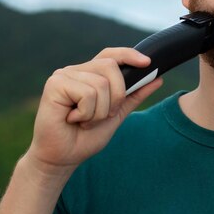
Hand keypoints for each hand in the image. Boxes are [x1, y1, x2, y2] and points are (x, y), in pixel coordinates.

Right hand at [26, 47, 162, 175]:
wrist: (63, 158)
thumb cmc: (85, 137)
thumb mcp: (117, 114)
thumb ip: (134, 95)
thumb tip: (158, 78)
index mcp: (89, 74)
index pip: (111, 55)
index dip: (128, 55)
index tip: (147, 63)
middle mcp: (76, 70)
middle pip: (111, 66)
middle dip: (116, 96)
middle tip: (103, 115)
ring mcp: (64, 75)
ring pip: (101, 84)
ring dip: (99, 112)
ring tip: (84, 121)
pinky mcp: (55, 84)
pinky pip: (87, 94)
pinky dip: (86, 114)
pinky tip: (72, 120)